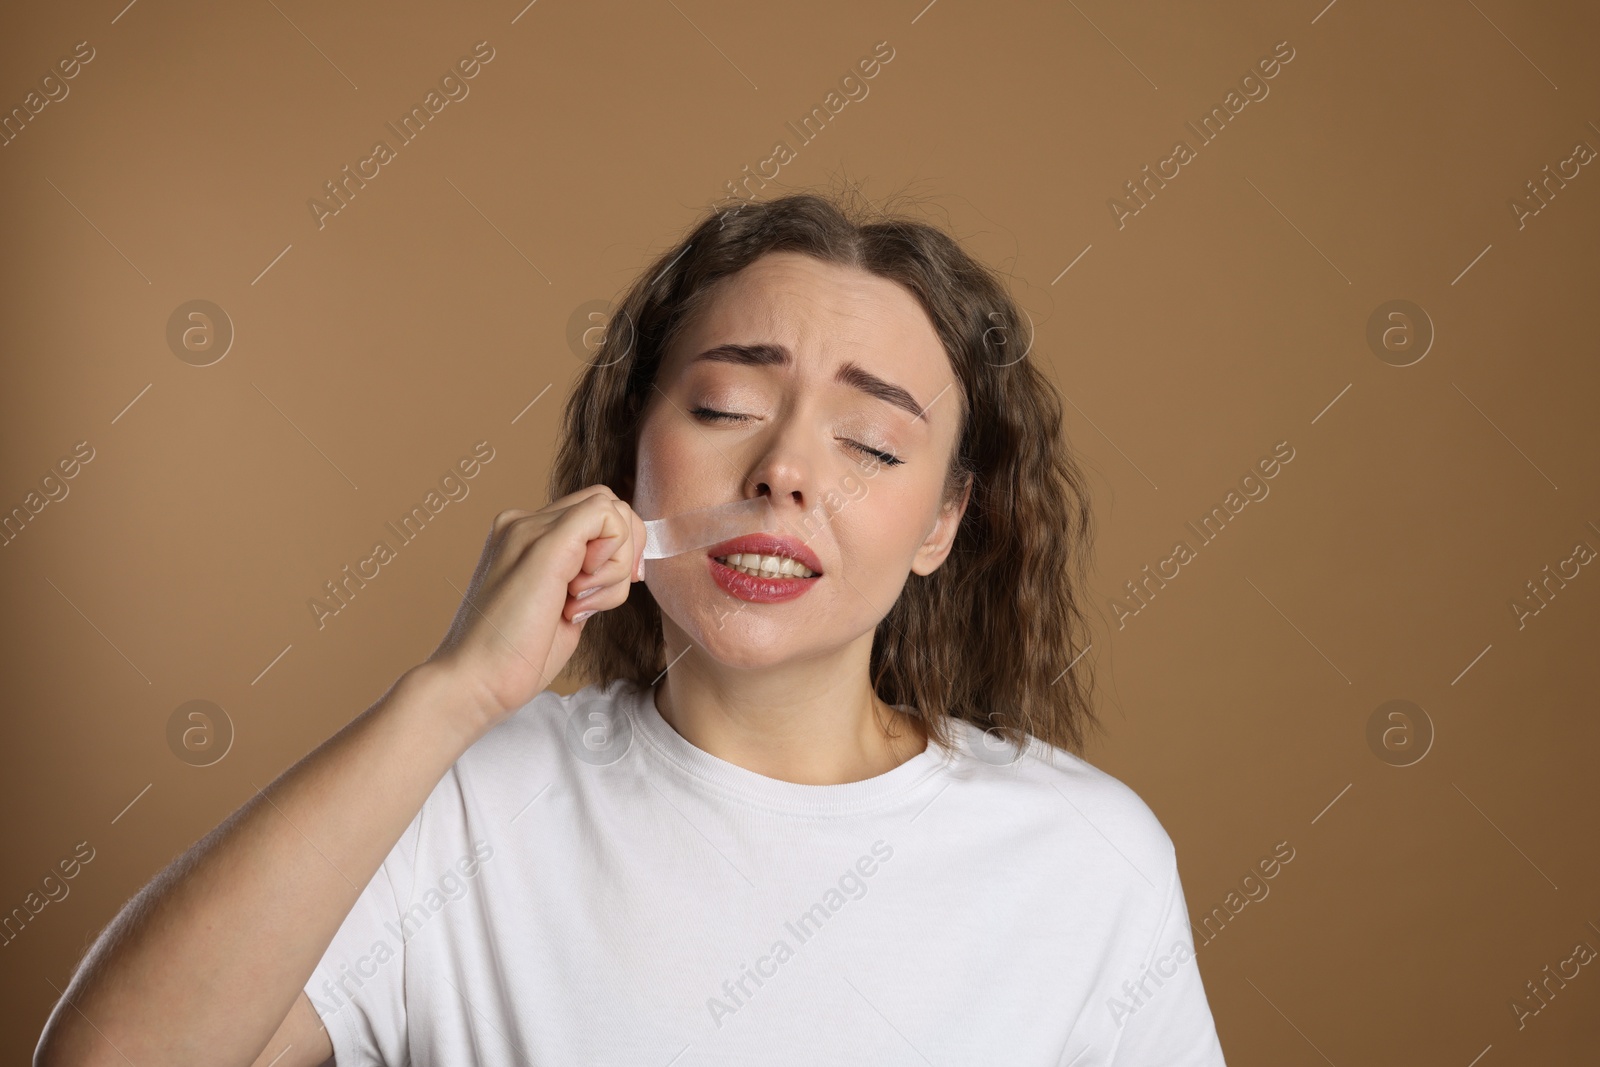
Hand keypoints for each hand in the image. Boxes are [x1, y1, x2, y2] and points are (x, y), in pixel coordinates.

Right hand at [422, 485, 646, 732]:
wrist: (473, 682)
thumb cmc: (514, 658)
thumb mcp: (561, 607)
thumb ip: (585, 580)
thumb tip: (624, 568)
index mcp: (524, 537)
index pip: (593, 513)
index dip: (620, 548)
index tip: (607, 595)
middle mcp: (523, 524)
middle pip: (608, 504)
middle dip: (626, 551)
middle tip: (600, 601)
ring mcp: (529, 529)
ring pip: (612, 510)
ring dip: (617, 563)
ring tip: (578, 606)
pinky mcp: (543, 544)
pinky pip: (607, 517)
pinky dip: (614, 559)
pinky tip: (581, 597)